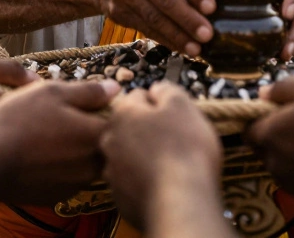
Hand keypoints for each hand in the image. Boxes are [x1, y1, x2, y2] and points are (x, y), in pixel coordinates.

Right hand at [0, 79, 119, 205]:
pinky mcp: (58, 196)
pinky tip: (41, 156)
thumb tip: (114, 88)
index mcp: (96, 135)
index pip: (116, 120)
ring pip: (86, 163)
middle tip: (66, 118)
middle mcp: (93, 164)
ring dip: (76, 150)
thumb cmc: (18, 122)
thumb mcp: (52, 93)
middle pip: (103, 144)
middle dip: (91, 131)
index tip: (88, 102)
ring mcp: (76, 184)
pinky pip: (68, 177)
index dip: (104, 108)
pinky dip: (60, 167)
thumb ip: (88, 91)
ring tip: (50, 137)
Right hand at [94, 0, 214, 56]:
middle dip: (188, 19)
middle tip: (207, 34)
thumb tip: (208, 5)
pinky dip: (165, 39)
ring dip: (177, 35)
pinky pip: (145, 29)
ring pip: (154, 18)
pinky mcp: (117, 12)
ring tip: (196, 48)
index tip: (211, 8)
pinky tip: (180, 47)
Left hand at [102, 83, 221, 228]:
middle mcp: (109, 141)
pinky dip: (144, 183)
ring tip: (169, 166)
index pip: (138, 96)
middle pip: (130, 128)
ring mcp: (112, 173)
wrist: (179, 204)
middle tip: (174, 140)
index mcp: (122, 114)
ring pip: (129, 156)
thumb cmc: (184, 148)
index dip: (159, 104)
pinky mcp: (119, 200)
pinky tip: (163, 186)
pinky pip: (132, 184)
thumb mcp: (182, 105)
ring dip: (144, 157)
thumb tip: (156, 90)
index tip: (175, 116)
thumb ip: (166, 90)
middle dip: (147, 131)